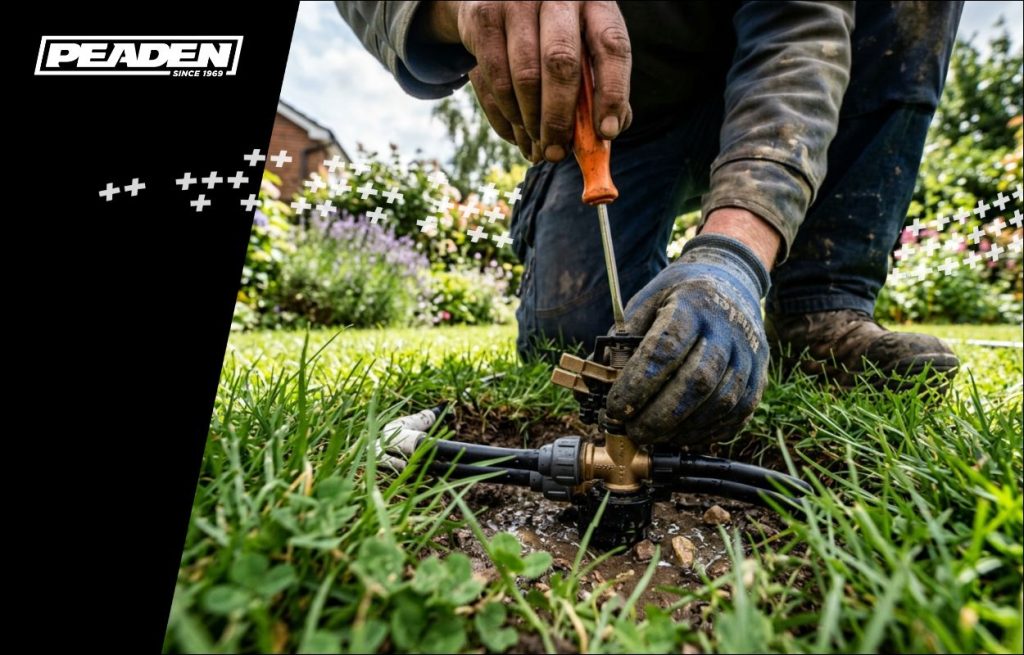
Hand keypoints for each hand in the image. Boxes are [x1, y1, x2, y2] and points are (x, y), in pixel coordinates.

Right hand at [417, 1, 631, 162]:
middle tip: (558, 153)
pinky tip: (517, 133)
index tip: (606, 132)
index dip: (611, 93)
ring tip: (538, 146)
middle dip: (559, 117)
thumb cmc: (556, 32)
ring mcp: (517, 3)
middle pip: (560, 63)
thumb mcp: (585, 45)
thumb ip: (599, 84)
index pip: (611, 47)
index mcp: (595, 2)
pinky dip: (506, 115)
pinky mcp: (484, 17)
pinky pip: (493, 79)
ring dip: (530, 122)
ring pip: (523, 76)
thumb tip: (606, 133)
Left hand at [605, 234, 771, 446]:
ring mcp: (749, 353)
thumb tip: (601, 382)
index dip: (638, 384)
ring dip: (683, 428)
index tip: (615, 406)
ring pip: (721, 402)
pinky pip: (738, 412)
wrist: (732, 279)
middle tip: (633, 431)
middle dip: (660, 415)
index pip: (665, 349)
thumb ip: (625, 339)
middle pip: (697, 381)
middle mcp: (727, 329)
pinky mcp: (761, 375)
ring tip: (655, 436)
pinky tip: (682, 435)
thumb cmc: (681, 295)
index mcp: (693, 304)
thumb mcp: (648, 301)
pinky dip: (708, 431)